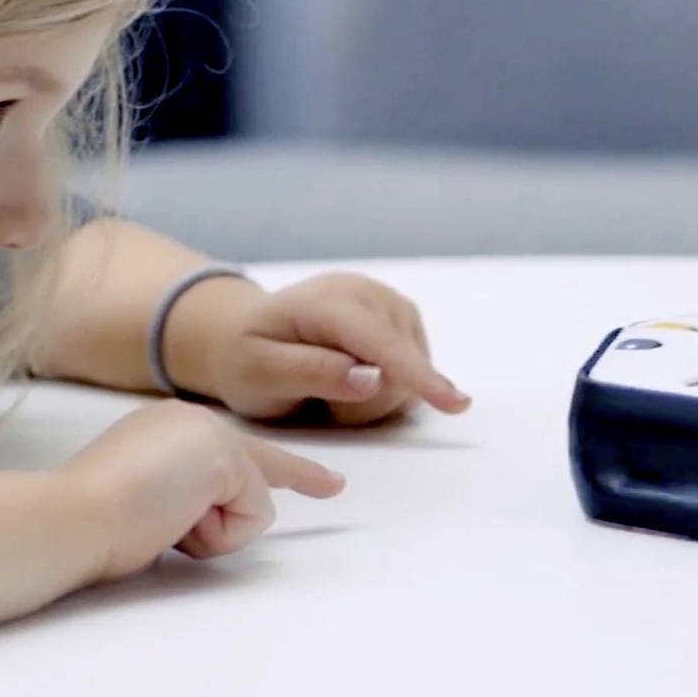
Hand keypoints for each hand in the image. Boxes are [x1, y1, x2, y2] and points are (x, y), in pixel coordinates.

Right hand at [60, 399, 344, 579]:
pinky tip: (172, 519)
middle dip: (224, 521)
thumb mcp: (142, 502)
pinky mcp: (226, 456)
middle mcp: (190, 418)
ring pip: (251, 504)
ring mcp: (209, 432)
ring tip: (158, 523)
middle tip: (192, 516)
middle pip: (253, 483)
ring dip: (209, 533)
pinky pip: (253, 516)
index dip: (290, 472)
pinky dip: (215, 535)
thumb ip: (180, 500)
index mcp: (165, 427)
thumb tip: (193, 519)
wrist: (71, 516)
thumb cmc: (88, 522)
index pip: (238, 453)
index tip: (331, 484)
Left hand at [194, 272, 472, 425]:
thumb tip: (371, 377)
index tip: (455, 402)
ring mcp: (390, 305)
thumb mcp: (260, 373)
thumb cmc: (246, 357)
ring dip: (376, 400)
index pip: (381, 342)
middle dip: (367, 403)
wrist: (242, 333)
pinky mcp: (403, 322)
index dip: (417, 374)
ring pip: (413, 376)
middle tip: (318, 401)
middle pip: (400, 368)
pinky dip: (388, 390)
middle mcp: (368, 293)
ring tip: (332, 391)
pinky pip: (415, 375)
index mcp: (328, 301)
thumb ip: (313, 372)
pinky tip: (354, 381)